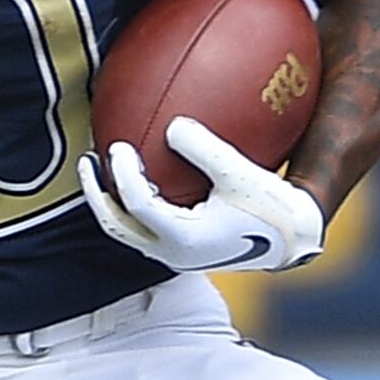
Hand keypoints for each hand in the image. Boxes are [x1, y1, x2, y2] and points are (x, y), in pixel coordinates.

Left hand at [78, 120, 327, 274]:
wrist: (292, 240)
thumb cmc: (271, 204)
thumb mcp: (241, 174)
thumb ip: (206, 150)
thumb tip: (171, 125)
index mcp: (182, 238)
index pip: (137, 205)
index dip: (122, 174)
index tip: (118, 145)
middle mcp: (171, 252)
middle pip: (117, 226)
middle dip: (97, 194)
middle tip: (87, 160)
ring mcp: (174, 254)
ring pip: (128, 229)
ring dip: (111, 200)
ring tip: (100, 166)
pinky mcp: (183, 247)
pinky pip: (146, 223)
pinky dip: (136, 199)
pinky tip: (143, 167)